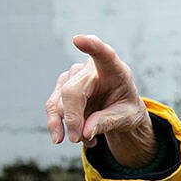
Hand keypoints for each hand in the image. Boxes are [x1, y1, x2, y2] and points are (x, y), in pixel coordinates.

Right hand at [45, 34, 155, 166]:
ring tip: (89, 141)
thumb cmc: (127, 109)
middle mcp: (90, 68)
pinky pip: (52, 108)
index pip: (103, 54)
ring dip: (68, 126)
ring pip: (59, 102)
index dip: (92, 46)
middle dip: (72, 118)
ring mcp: (72, 76)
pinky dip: (58, 126)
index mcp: (114, 70)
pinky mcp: (61, 88)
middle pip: (72, 91)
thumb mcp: (127, 118)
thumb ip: (108, 122)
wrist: (119, 111)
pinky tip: (78, 139)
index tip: (79, 39)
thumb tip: (84, 132)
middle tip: (77, 140)